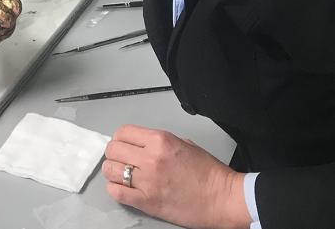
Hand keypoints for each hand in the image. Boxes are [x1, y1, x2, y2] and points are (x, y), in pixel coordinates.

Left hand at [102, 125, 250, 228]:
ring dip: (112, 171)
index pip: (123, 132)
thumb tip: (140, 144)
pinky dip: (115, 189)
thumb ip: (159, 142)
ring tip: (121, 174)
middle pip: (113, 150)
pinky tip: (122, 188)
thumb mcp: (184, 144)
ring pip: (110, 170)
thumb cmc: (209, 173)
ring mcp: (147, 181)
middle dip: (114, 154)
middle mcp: (150, 158)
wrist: (224, 198)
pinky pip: (117, 192)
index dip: (119, 138)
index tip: (122, 144)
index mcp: (160, 141)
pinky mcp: (147, 202)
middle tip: (120, 160)